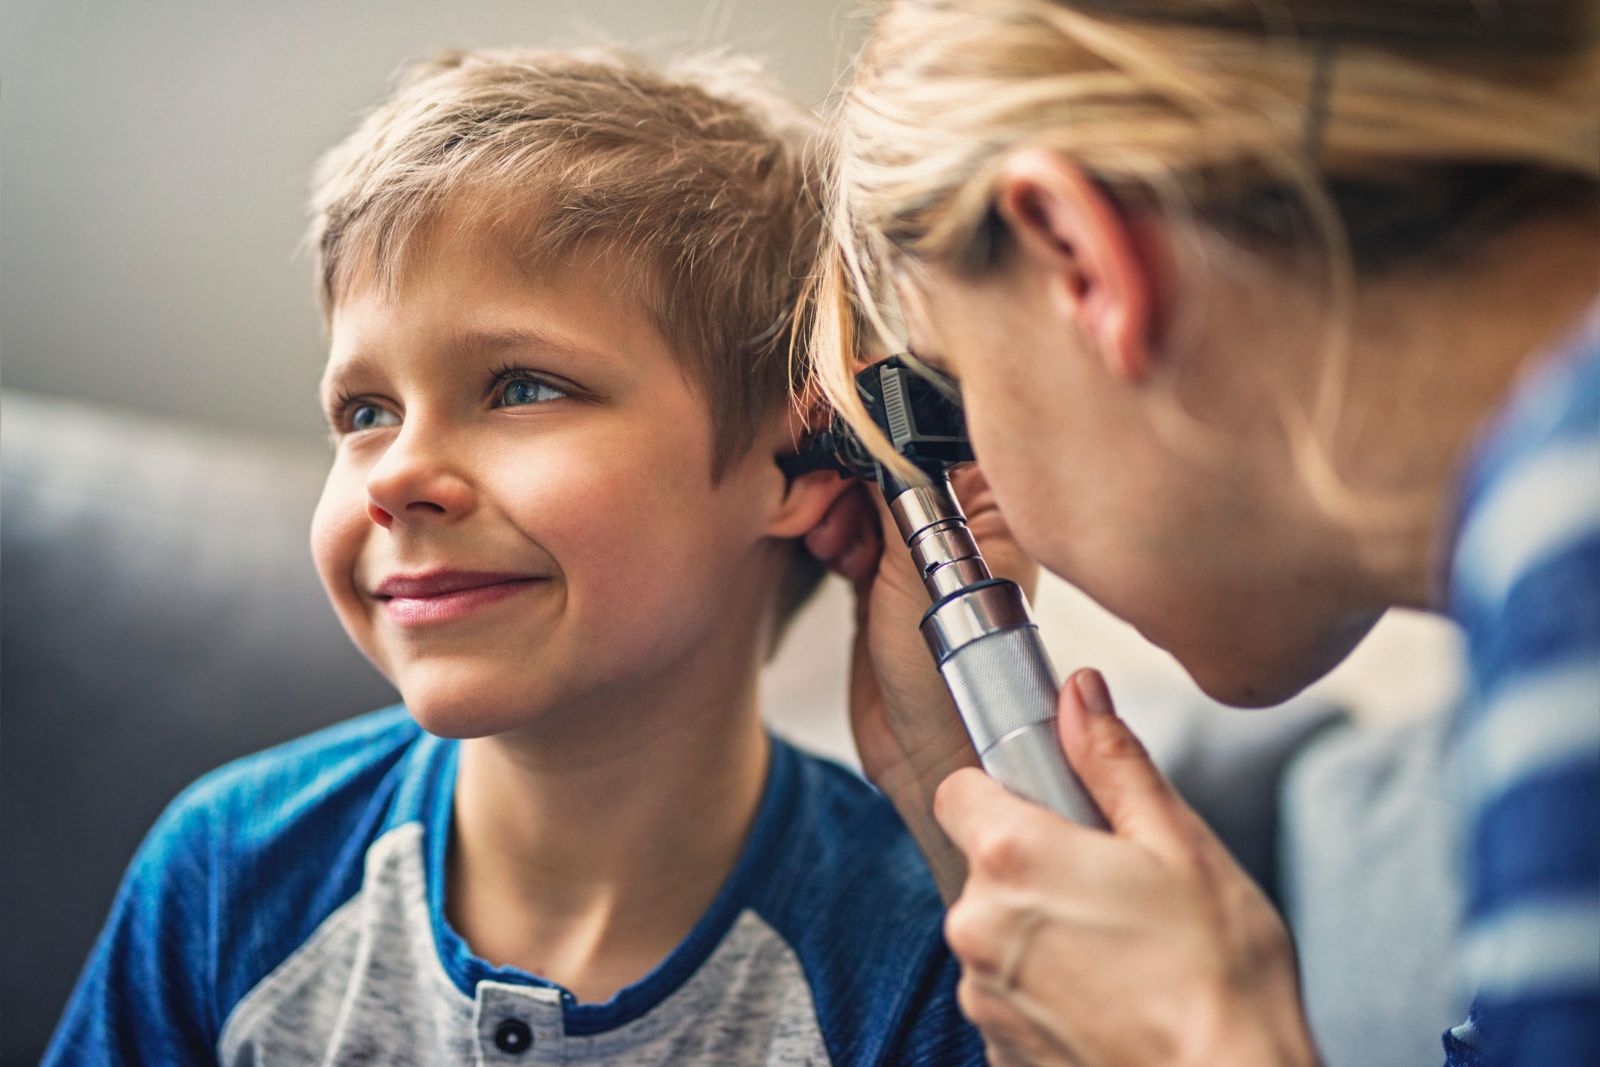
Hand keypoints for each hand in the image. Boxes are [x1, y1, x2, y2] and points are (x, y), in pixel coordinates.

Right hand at [806, 466, 1037, 899]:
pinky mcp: (880, 578)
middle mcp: (960, 522)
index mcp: (994, 506)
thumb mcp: (922, 568)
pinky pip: (845, 528)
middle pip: (891, 457)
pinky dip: (829, 531)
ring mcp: (918, 551)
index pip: (937, 433)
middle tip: (825, 491)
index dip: (885, 423)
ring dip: (833, 504)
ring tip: (831, 539)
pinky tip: (829, 552)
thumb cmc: (951, 677)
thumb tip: (865, 424)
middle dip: (849, 468)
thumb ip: (895, 491)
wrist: (924, 757)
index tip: (839, 420)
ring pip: (861, 492)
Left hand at [933, 669, 1319, 1066]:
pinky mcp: (998, 1051)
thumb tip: (1078, 691)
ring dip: (1041, 930)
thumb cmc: (1220, 975)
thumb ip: (1113, 762)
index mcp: (1011, 858)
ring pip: (997, 931)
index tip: (1053, 803)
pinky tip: (1111, 999)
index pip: (959, 790)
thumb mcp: (1179, 845)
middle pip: (983, 864)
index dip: (1004, 789)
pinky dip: (1047, 990)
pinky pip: (1009, 993)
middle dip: (1037, 864)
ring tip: (1123, 951)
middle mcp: (976, 925)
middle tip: (1116, 884)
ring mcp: (982, 994)